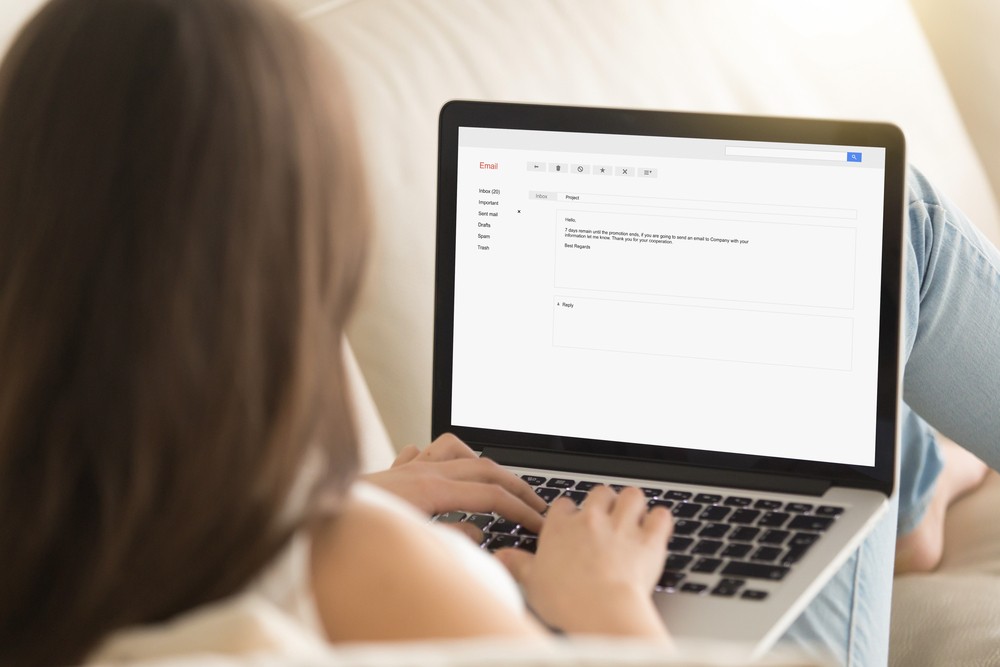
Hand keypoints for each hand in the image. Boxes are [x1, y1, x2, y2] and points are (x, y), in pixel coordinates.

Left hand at [362, 433, 547, 532]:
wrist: (312, 518)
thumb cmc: (356, 531)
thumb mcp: (414, 540)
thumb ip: (452, 536)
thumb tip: (479, 530)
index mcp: (432, 488)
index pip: (491, 496)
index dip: (520, 510)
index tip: (538, 523)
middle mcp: (422, 470)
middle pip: (484, 469)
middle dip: (516, 485)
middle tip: (536, 503)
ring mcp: (407, 468)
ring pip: (458, 450)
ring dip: (482, 464)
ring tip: (497, 482)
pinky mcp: (392, 473)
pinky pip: (424, 452)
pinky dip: (442, 457)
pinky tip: (443, 467)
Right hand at [495, 486, 672, 638]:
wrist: (603, 611)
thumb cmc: (567, 600)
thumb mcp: (533, 584)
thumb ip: (517, 564)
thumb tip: (500, 556)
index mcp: (561, 527)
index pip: (564, 504)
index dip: (569, 512)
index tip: (571, 522)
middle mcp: (591, 520)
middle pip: (600, 492)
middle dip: (605, 502)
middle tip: (606, 519)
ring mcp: (622, 526)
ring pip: (632, 495)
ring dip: (634, 504)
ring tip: (632, 517)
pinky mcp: (649, 539)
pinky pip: (661, 516)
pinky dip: (660, 520)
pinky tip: (656, 528)